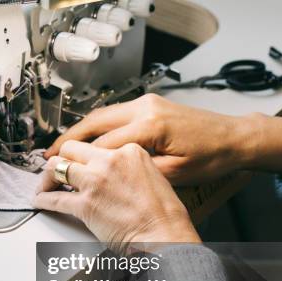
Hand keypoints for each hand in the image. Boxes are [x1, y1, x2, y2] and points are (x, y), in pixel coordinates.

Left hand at [34, 141, 200, 250]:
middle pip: (71, 149)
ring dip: (48, 177)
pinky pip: (55, 198)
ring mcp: (95, 181)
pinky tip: (40, 200)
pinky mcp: (85, 204)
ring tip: (45, 185)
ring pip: (57, 167)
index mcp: (129, 151)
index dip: (83, 156)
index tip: (77, 162)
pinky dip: (43, 199)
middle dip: (60, 159)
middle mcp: (110, 161)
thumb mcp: (151, 176)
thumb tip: (109, 175)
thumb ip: (127, 169)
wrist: (165, 236)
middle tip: (56, 170)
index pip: (95, 145)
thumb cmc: (163, 215)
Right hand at [45, 94, 260, 185]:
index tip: (58, 172)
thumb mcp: (173, 174)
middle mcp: (144, 109)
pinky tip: (86, 139)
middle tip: (48, 156)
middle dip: (68, 140)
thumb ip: (135, 171)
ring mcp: (146, 103)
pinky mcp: (149, 105)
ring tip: (60, 148)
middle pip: (93, 123)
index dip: (77, 160)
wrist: (233, 139)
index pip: (101, 144)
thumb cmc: (210, 157)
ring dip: (78, 131)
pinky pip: (113, 114)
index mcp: (149, 126)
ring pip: (100, 115)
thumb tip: (105, 176)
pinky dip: (95, 126)